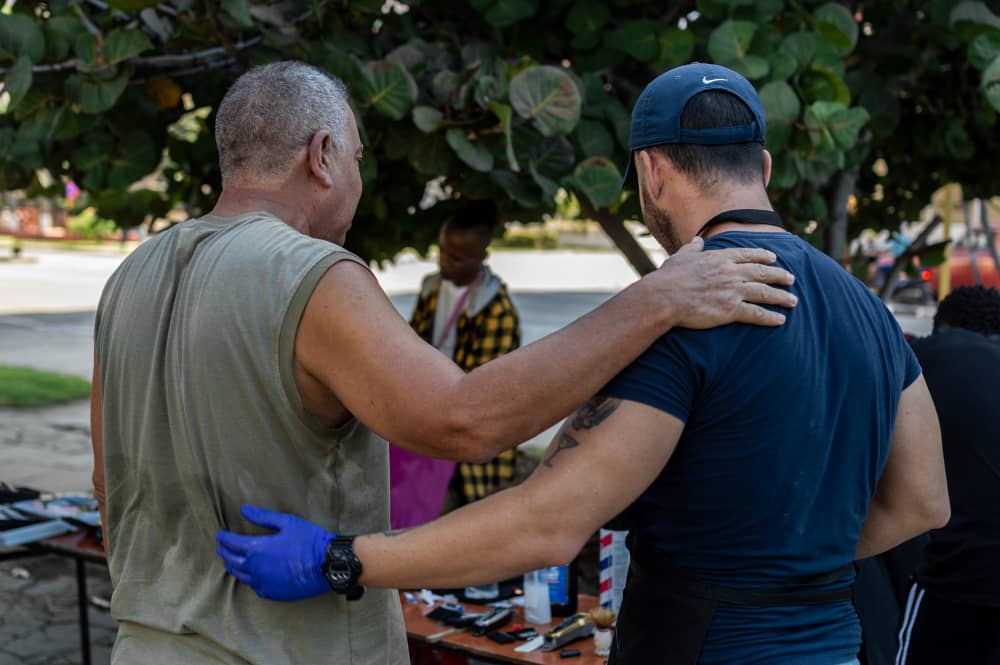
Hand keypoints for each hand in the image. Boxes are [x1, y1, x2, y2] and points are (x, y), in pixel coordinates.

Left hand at [215, 504, 334, 600]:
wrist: (327, 564)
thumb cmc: (309, 540)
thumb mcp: (287, 522)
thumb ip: (263, 517)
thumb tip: (244, 510)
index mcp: (257, 549)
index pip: (232, 543)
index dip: (224, 538)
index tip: (220, 535)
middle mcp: (255, 569)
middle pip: (232, 561)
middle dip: (225, 552)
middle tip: (222, 547)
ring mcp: (263, 583)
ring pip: (241, 576)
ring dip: (234, 567)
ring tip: (231, 562)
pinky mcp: (272, 593)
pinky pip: (254, 587)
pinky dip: (249, 579)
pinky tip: (251, 576)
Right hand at [651, 236, 796, 328]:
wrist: (665, 297)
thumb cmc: (669, 278)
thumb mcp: (681, 256)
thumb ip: (693, 248)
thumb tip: (697, 240)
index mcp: (720, 258)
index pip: (747, 255)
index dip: (763, 256)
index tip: (774, 258)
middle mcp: (731, 272)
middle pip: (762, 273)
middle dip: (779, 275)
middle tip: (791, 278)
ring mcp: (732, 291)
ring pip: (764, 293)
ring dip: (781, 297)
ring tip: (793, 301)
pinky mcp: (730, 310)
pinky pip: (756, 313)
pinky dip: (770, 317)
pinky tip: (780, 320)